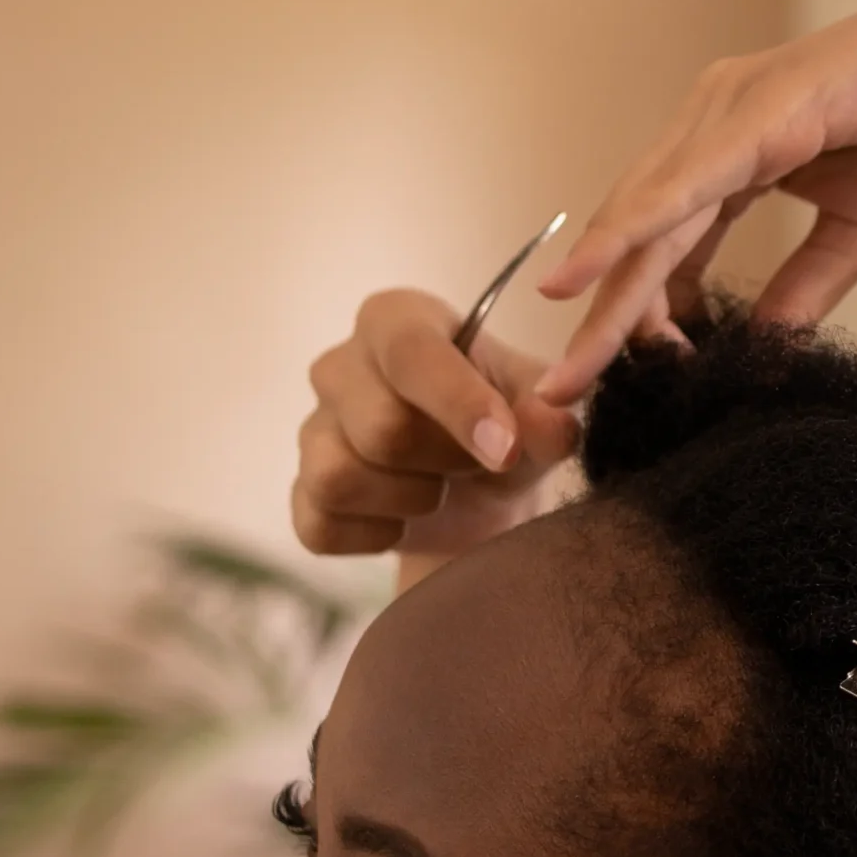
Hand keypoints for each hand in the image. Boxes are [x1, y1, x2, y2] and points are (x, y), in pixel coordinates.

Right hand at [290, 289, 575, 566]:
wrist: (482, 496)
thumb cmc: (507, 427)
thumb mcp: (540, 413)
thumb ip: (550, 413)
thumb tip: (553, 426)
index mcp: (396, 320)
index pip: (410, 351)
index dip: (458, 404)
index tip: (504, 450)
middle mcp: (340, 365)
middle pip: (381, 428)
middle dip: (445, 460)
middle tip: (474, 461)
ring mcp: (313, 429)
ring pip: (342, 477)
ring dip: (412, 500)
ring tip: (441, 486)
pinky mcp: (303, 493)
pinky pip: (320, 527)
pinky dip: (376, 536)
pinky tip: (404, 521)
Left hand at [533, 0, 856, 400]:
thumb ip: (805, 286)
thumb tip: (759, 348)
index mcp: (741, 148)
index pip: (668, 244)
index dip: (636, 314)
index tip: (613, 383)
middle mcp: (721, 121)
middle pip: (642, 235)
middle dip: (601, 318)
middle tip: (560, 394)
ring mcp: (737, 106)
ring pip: (651, 215)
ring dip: (605, 292)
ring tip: (567, 365)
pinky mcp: (767, 103)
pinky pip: (688, 181)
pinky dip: (634, 228)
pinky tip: (589, 274)